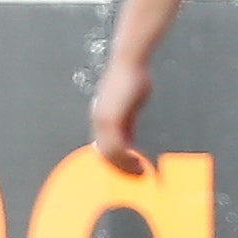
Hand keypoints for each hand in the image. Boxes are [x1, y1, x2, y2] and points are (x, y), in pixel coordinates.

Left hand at [91, 50, 153, 173]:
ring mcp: (103, 120)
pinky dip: (127, 158)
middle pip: (105, 155)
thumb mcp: (131, 106)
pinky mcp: (111, 119)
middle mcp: (98, 120)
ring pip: (110, 154)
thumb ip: (127, 124)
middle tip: (136, 175)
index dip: (116, 161)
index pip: (104, 147)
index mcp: (101, 117)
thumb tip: (128, 141)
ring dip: (125, 166)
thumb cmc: (132, 78)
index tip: (130, 168)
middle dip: (121, 168)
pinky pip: (116, 147)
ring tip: (139, 172)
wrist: (130, 62)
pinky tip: (138, 161)